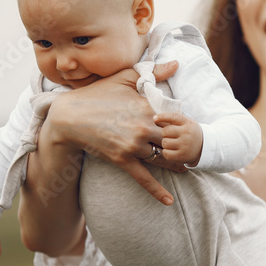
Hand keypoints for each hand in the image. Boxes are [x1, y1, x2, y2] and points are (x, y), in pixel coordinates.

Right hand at [43, 61, 184, 204]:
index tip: (193, 130)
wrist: (69, 117)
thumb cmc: (98, 94)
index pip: (176, 120)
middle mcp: (143, 127)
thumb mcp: (124, 77)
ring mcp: (133, 145)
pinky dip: (157, 191)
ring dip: (177, 165)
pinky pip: (144, 178)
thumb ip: (153, 71)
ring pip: (164, 159)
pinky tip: (169, 201)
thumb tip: (177, 63)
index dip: (185, 126)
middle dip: (185, 147)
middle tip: (195, 151)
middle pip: (174, 141)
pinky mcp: (123, 160)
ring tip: (188, 168)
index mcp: (146, 107)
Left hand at [154, 111, 203, 166]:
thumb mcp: (186, 123)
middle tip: (172, 136)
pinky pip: (166, 153)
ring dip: (166, 143)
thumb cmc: (190, 133)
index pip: (173, 117)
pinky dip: (167, 152)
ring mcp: (185, 145)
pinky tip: (173, 150)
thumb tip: (154, 118)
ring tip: (173, 143)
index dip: (162, 116)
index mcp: (188, 123)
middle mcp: (187, 134)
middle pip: (165, 131)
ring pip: (164, 142)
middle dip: (165, 133)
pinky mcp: (182, 156)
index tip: (154, 118)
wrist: (203, 148)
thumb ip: (173, 119)